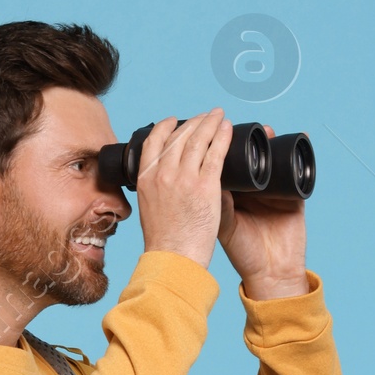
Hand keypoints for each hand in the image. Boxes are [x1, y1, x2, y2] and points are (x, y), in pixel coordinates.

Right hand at [134, 111, 232, 267]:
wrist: (173, 258)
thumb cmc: (164, 241)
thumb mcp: (149, 209)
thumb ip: (156, 190)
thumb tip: (165, 183)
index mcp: (145, 178)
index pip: (154, 140)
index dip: (166, 126)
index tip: (176, 121)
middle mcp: (163, 173)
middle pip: (179, 135)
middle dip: (194, 121)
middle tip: (206, 116)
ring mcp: (184, 178)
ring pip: (198, 139)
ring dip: (210, 122)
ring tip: (219, 116)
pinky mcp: (206, 186)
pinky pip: (216, 153)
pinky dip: (222, 137)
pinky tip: (228, 129)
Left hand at [219, 137, 308, 297]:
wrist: (271, 272)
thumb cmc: (244, 254)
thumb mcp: (226, 227)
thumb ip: (218, 204)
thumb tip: (204, 175)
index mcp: (231, 196)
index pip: (225, 165)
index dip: (221, 148)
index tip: (217, 131)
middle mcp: (251, 190)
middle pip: (249, 157)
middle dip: (248, 141)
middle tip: (245, 127)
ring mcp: (273, 191)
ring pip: (272, 160)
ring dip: (271, 142)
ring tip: (268, 131)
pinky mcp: (293, 195)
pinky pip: (297, 170)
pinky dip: (302, 153)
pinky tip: (303, 138)